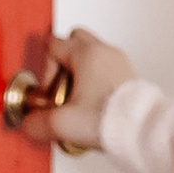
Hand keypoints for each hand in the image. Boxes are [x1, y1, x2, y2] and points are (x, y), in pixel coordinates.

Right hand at [17, 27, 136, 150]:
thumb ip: (38, 122)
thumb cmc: (111, 120)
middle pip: (74, 41)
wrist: (144, 131)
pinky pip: (106, 69)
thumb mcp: (63, 123)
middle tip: (60, 89)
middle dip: (61, 62)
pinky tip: (92, 104)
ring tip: (76, 99)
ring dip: (79, 72)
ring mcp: (119, 63)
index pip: (53, 44)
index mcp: (87, 54)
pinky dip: (95, 81)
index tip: (48, 91)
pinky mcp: (129, 76)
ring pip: (91, 54)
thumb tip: (29, 124)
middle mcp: (105, 53)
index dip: (43, 69)